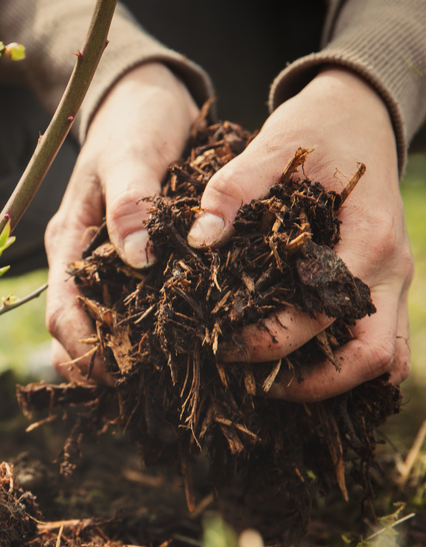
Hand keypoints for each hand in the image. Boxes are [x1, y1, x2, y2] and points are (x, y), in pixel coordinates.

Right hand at [45, 62, 197, 382]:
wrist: (144, 97)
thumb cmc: (135, 122)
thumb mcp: (133, 154)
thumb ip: (132, 203)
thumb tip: (137, 259)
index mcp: (69, 241)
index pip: (61, 310)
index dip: (80, 348)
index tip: (115, 373)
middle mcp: (80, 260)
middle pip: (72, 330)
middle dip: (95, 364)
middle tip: (136, 390)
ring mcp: (103, 262)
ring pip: (98, 325)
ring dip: (117, 355)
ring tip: (155, 381)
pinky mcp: (130, 260)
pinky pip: (128, 306)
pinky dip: (141, 333)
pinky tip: (171, 348)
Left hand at [187, 67, 412, 400]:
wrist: (361, 113)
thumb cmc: (317, 130)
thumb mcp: (272, 146)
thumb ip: (233, 189)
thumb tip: (200, 238)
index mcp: (368, 239)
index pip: (322, 315)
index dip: (271, 340)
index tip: (221, 344)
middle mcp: (390, 269)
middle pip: (371, 358)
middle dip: (311, 383)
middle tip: (251, 383)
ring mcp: (394, 281)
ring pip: (383, 360)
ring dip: (333, 382)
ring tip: (271, 385)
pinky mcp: (383, 285)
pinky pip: (380, 343)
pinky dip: (346, 365)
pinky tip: (297, 368)